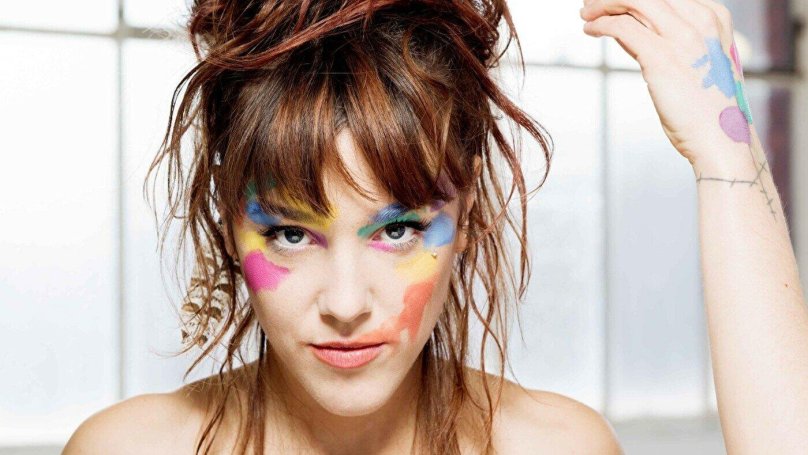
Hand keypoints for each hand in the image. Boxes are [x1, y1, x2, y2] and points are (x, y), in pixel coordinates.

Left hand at [580, 0, 753, 169]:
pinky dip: (601, 25)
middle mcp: (701, 19)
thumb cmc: (705, 107)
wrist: (721, 139)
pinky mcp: (661, 57)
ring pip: (633, 1)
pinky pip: (622, 28)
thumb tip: (627, 26)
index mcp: (714, 17)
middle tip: (591, 5)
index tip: (614, 4)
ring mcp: (683, 36)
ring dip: (603, 4)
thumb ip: (664, 39)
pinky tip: (590, 30)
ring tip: (586, 14)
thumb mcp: (693, 62)